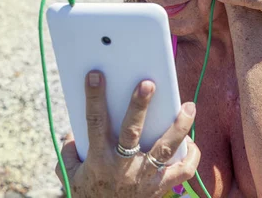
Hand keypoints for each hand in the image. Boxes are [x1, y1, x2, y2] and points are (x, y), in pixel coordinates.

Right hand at [55, 71, 199, 196]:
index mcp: (99, 159)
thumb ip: (70, 152)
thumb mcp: (71, 176)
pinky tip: (191, 142)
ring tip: (189, 106)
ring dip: (179, 126)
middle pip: (132, 131)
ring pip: (165, 148)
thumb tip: (74, 131)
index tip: (96, 75)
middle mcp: (123, 166)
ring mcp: (145, 177)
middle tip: (148, 83)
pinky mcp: (161, 187)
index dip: (94, 98)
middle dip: (139, 106)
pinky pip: (184, 170)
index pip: (94, 122)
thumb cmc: (90, 196)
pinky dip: (191, 155)